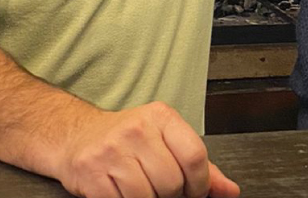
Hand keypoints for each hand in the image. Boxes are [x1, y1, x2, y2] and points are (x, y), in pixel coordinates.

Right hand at [54, 102, 239, 197]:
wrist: (77, 136)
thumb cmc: (126, 141)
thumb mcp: (165, 142)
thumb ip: (200, 167)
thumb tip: (230, 191)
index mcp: (161, 116)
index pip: (194, 155)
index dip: (199, 184)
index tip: (194, 192)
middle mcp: (136, 129)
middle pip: (171, 182)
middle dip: (171, 196)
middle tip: (161, 191)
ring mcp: (112, 150)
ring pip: (147, 197)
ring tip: (141, 190)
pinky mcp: (91, 172)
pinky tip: (122, 193)